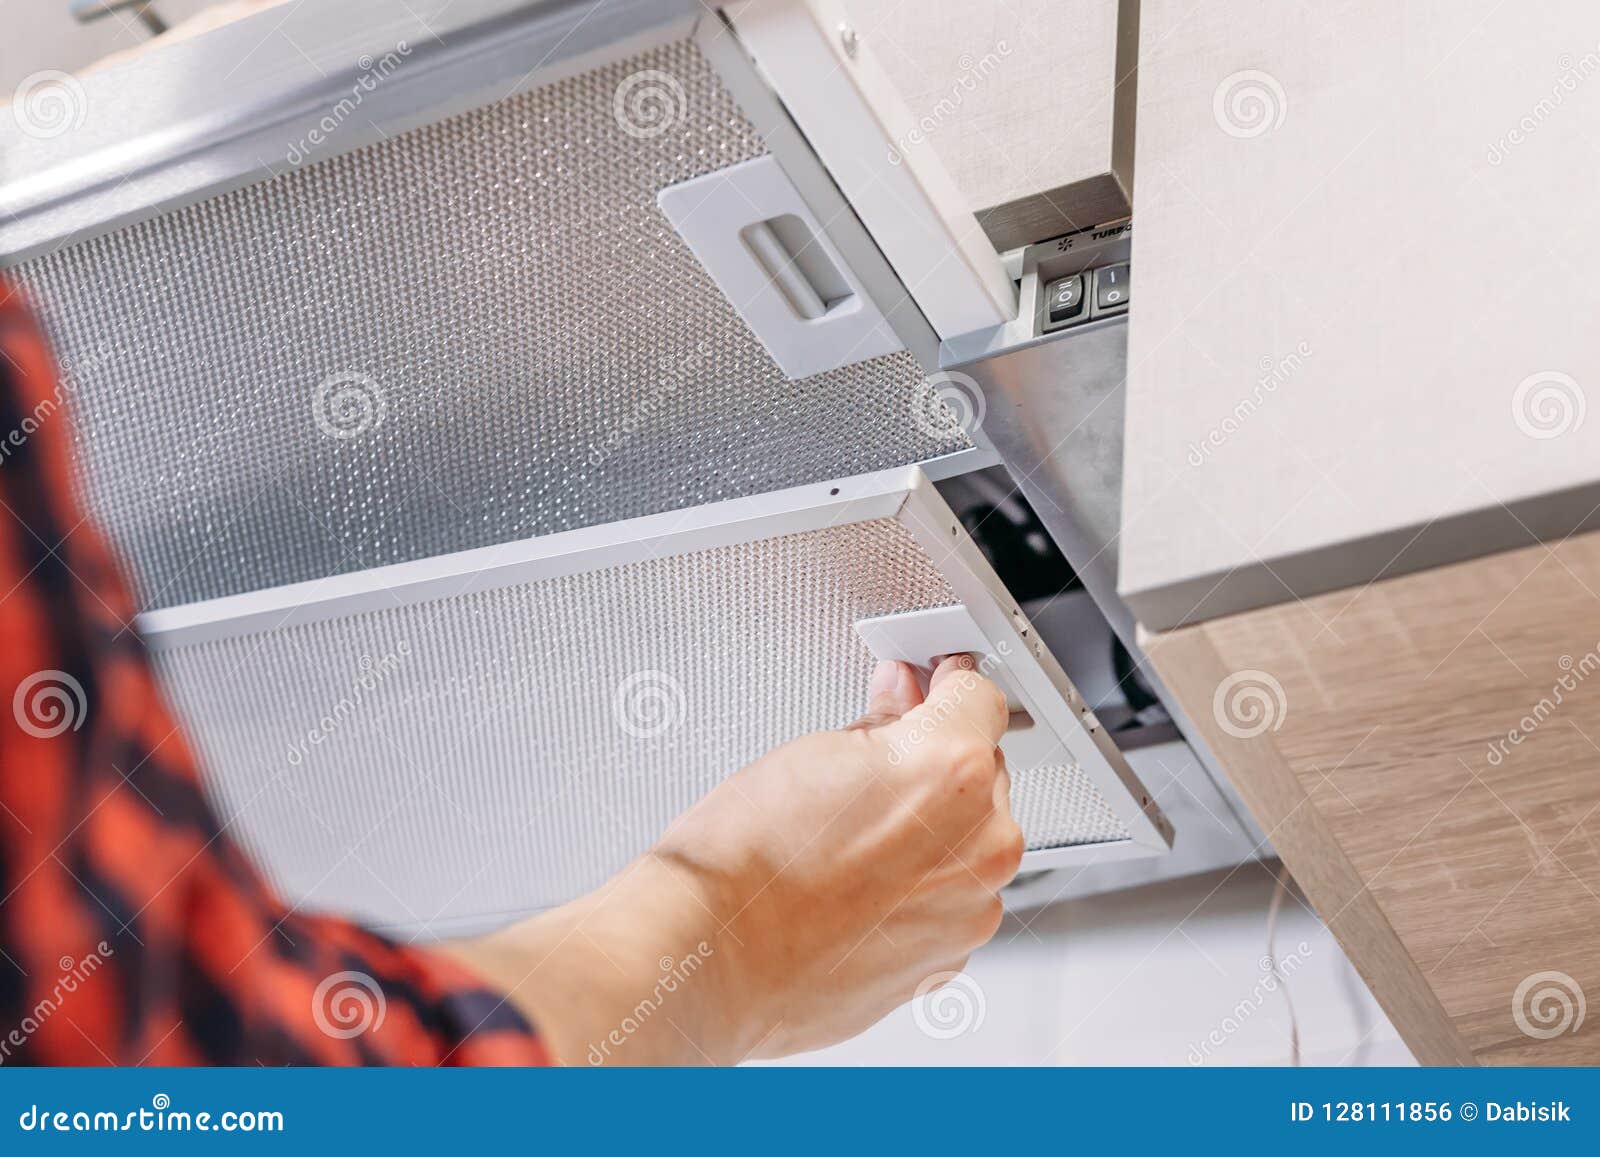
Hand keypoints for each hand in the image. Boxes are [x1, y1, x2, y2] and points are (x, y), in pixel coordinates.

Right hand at [440, 655, 1020, 1063]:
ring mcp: (967, 910)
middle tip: (874, 755)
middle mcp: (979, 846)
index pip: (979, 697)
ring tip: (848, 831)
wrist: (708, 959)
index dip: (946, 684)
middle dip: (934, 757)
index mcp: (954, 774)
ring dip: (928, 827)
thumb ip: (880, 726)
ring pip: (968, 841)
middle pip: (981, 771)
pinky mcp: (946, 959)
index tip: (930, 685)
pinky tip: (857, 878)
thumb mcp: (812, 752)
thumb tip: (900, 718)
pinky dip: (917, 885)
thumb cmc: (742, 865)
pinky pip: (948, 899)